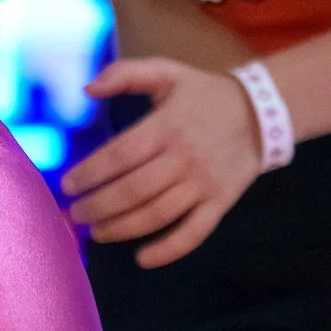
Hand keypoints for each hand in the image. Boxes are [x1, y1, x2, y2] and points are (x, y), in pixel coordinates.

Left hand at [63, 57, 266, 265]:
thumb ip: (125, 74)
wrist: (262, 112)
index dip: (90, 173)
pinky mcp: (220, 203)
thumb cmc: (205, 94)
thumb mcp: (167, 72)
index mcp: (167, 126)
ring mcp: (204, 183)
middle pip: (133, 190)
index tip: (68, 185)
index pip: (119, 155)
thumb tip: (87, 89)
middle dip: (98, 207)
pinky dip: (168, 250)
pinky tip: (142, 258)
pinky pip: (194, 233)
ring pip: (156, 215)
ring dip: (121, 229)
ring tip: (97, 233)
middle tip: (76, 215)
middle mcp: (184, 157)